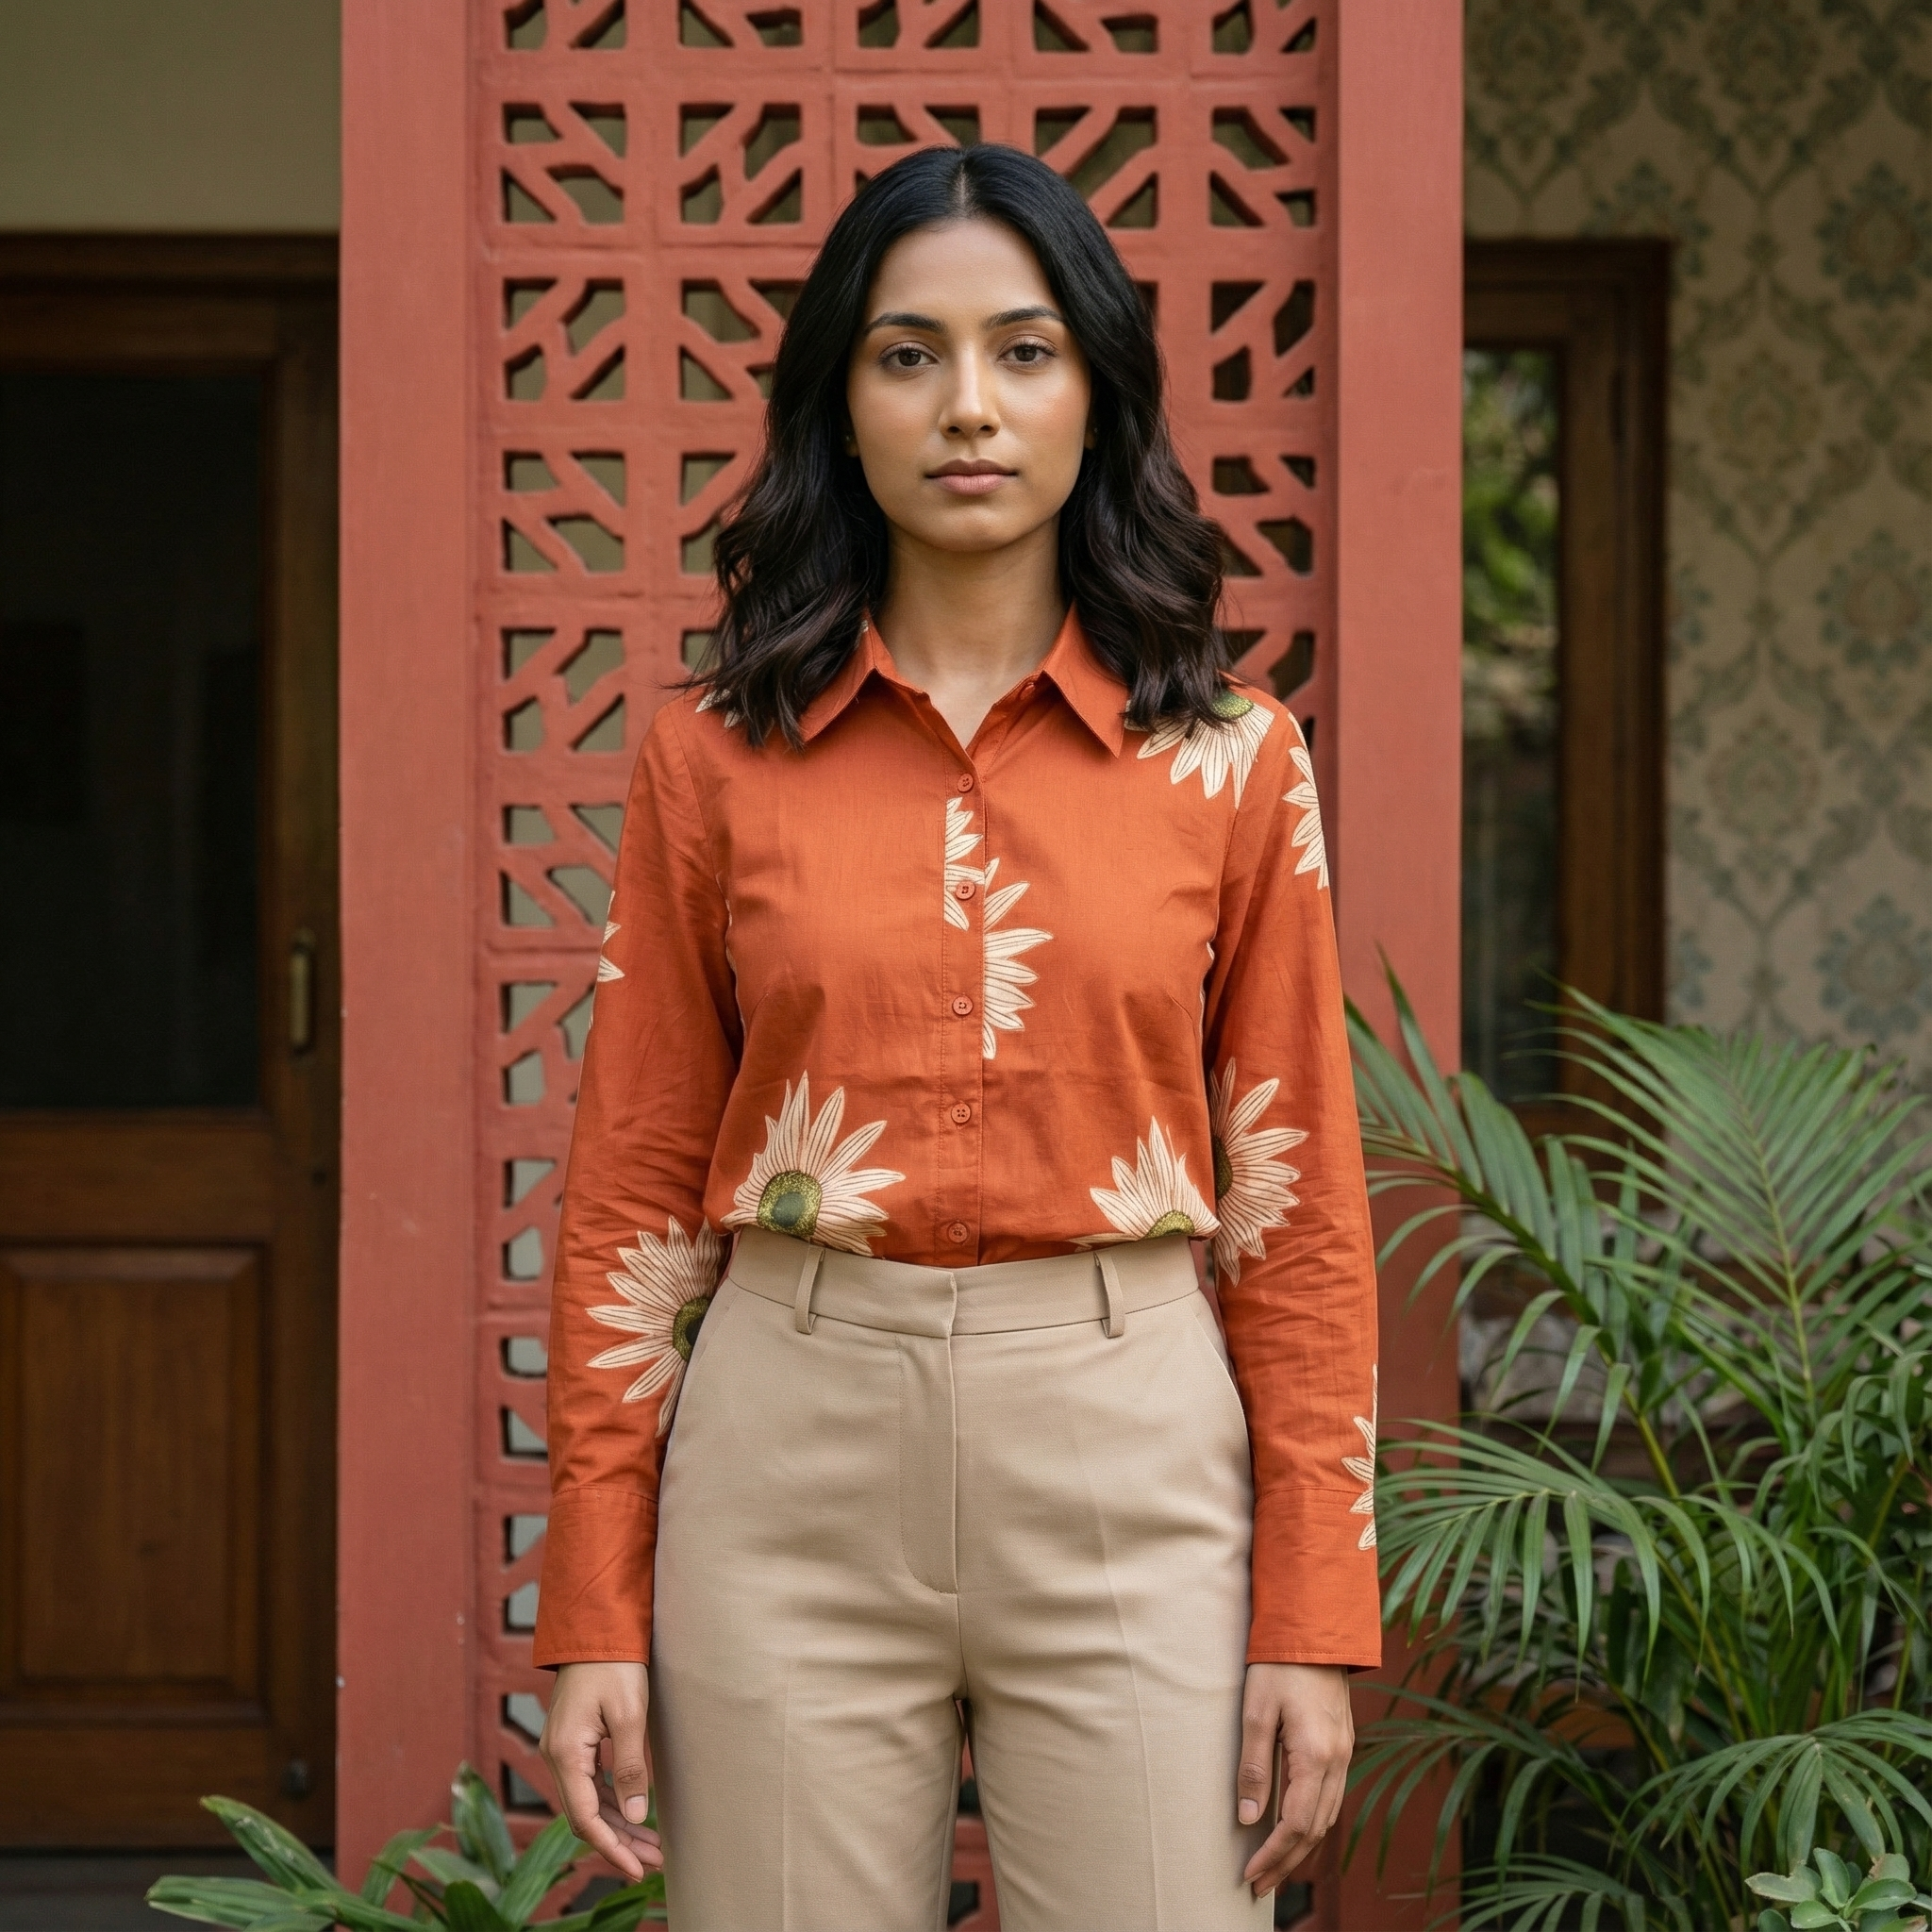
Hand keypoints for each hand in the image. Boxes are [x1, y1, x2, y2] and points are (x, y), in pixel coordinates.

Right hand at [539, 1661, 662, 1881]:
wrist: (595, 1626)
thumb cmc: (614, 1665)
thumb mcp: (630, 1715)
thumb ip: (631, 1768)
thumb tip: (637, 1817)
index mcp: (566, 1752)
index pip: (585, 1818)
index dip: (611, 1848)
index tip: (638, 1868)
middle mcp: (556, 1756)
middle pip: (585, 1815)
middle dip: (620, 1842)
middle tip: (655, 1862)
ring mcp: (562, 1749)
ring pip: (588, 1802)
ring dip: (617, 1825)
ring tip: (651, 1846)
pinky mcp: (573, 1741)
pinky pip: (589, 1784)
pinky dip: (610, 1803)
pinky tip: (633, 1814)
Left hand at [1237, 1662, 1353, 1897]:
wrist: (1316, 1627)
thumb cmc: (1279, 1664)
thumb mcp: (1256, 1711)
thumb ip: (1254, 1766)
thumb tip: (1250, 1819)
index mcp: (1317, 1756)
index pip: (1297, 1825)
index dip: (1274, 1855)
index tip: (1251, 1876)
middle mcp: (1339, 1761)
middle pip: (1316, 1830)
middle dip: (1287, 1862)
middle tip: (1259, 1886)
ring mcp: (1346, 1753)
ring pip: (1328, 1816)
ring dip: (1302, 1846)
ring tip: (1274, 1865)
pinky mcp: (1343, 1744)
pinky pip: (1333, 1797)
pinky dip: (1314, 1821)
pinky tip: (1295, 1827)